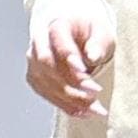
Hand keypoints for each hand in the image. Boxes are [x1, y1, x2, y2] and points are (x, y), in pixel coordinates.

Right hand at [26, 0, 115, 117]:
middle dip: (70, 83)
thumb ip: (99, 43)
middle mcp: (40, 42)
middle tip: (94, 94)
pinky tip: (82, 112)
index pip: (58, 43)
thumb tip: (92, 56)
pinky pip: (46, 94)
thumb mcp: (102, 32)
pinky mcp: (36, 77)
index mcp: (57, 25)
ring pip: (44, 83)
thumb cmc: (90, 32)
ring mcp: (34, 60)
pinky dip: (64, 105)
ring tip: (94, 109)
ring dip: (69, 99)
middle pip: (47, 64)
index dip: (70, 59)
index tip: (85, 72)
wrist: (77, 33)